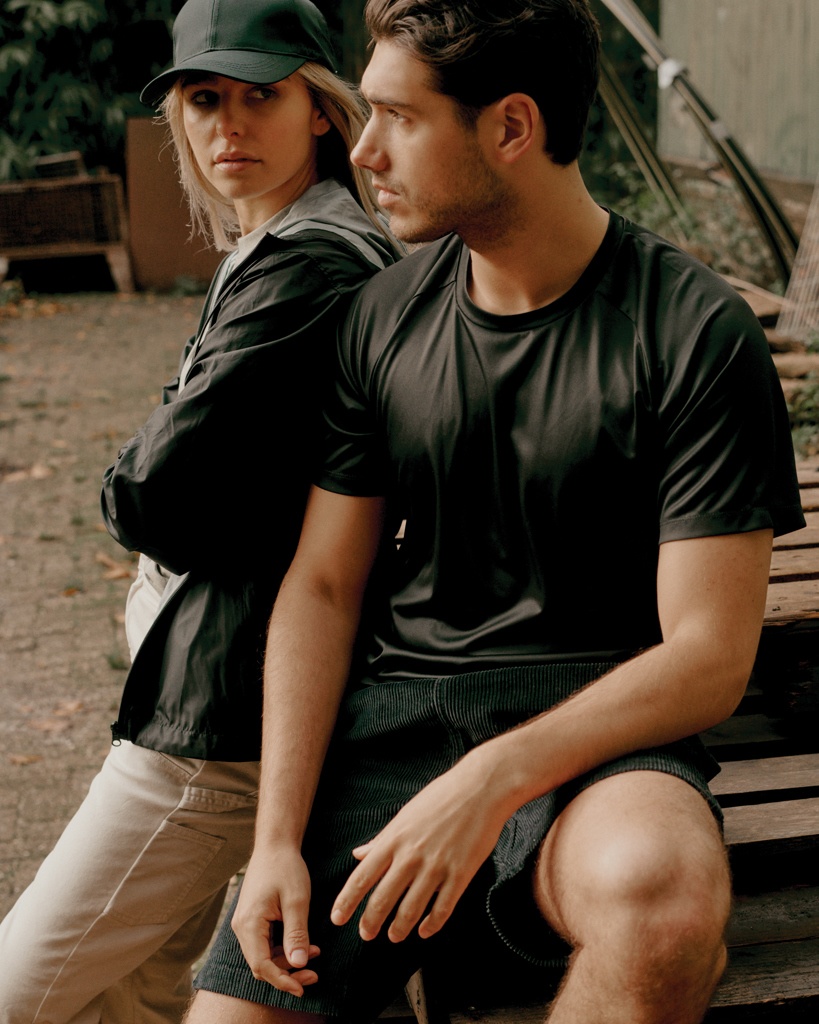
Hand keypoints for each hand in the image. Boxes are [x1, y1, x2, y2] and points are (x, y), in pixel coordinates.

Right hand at [231, 844, 319, 995]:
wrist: (275, 845)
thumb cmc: (286, 867)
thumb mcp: (297, 900)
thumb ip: (296, 933)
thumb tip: (298, 963)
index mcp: (249, 923)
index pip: (262, 965)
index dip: (282, 981)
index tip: (303, 987)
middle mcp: (241, 927)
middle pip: (261, 965)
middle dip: (287, 973)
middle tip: (314, 972)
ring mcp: (245, 923)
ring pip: (263, 956)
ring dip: (287, 961)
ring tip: (314, 954)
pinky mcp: (252, 920)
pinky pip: (264, 944)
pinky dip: (282, 950)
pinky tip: (303, 944)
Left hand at [330, 751, 514, 943]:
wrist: (480, 788)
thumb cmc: (441, 797)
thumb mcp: (405, 815)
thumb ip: (381, 839)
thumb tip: (358, 853)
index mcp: (394, 839)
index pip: (362, 877)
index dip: (347, 902)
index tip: (337, 918)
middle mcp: (411, 856)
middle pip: (382, 899)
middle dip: (370, 922)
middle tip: (366, 935)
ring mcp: (436, 866)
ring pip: (410, 910)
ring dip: (399, 929)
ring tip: (394, 936)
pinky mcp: (460, 874)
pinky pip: (442, 909)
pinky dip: (431, 925)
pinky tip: (425, 931)